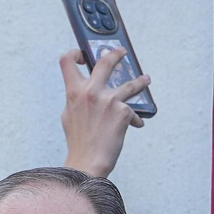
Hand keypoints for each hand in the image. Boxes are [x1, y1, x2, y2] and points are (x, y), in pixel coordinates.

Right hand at [61, 48, 149, 178]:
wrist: (88, 161)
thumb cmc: (79, 141)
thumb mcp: (69, 115)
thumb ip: (77, 98)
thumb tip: (86, 90)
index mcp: (74, 92)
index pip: (67, 61)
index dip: (75, 54)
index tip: (83, 54)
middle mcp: (90, 92)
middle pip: (105, 61)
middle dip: (116, 54)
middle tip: (122, 52)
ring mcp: (108, 100)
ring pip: (131, 84)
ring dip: (140, 81)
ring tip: (146, 79)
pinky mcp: (122, 111)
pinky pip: (131, 111)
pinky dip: (133, 118)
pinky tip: (135, 124)